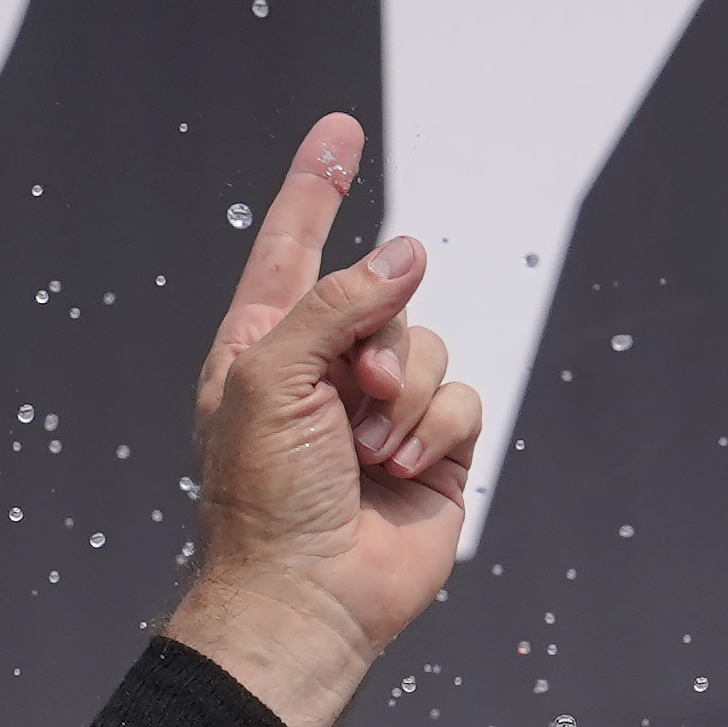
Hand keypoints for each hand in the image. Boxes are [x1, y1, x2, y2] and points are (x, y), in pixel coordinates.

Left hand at [159, 113, 482, 726]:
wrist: (305, 593)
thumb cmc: (262, 498)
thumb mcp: (268, 379)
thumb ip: (334, 303)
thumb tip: (403, 254)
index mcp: (263, 348)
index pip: (293, 248)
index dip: (316, 188)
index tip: (338, 132)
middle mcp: (323, 371)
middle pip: (384, 295)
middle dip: (378, 339)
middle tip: (351, 394)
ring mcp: (381, 408)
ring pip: (430, 344)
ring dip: (405, 395)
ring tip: (365, 450)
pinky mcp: (433, 446)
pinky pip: (465, 396)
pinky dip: (437, 429)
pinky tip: (399, 469)